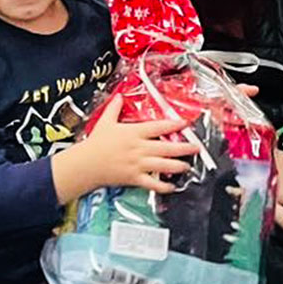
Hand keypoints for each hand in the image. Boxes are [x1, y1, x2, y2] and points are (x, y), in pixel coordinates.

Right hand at [51, 93, 197, 202]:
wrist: (86, 163)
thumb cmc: (95, 143)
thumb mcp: (105, 121)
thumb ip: (114, 108)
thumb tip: (118, 96)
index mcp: (134, 133)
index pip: (159, 127)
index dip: (174, 125)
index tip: (186, 124)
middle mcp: (139, 148)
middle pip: (167, 147)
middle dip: (184, 148)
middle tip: (196, 148)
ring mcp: (138, 164)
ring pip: (164, 165)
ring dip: (178, 166)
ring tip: (187, 166)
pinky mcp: (135, 178)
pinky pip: (153, 184)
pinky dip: (164, 186)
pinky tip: (172, 186)